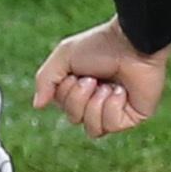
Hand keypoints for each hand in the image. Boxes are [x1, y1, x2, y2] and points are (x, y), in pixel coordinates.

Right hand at [30, 19, 169, 138]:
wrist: (132, 42)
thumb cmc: (100, 45)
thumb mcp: (63, 57)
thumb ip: (45, 80)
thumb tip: (37, 105)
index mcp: (80, 88)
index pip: (63, 108)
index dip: (66, 93)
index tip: (76, 73)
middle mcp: (97, 101)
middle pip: (75, 119)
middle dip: (80, 98)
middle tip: (92, 78)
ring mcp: (116, 110)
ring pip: (93, 130)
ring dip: (95, 105)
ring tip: (107, 86)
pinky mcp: (133, 116)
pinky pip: (112, 126)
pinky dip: (112, 106)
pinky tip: (121, 91)